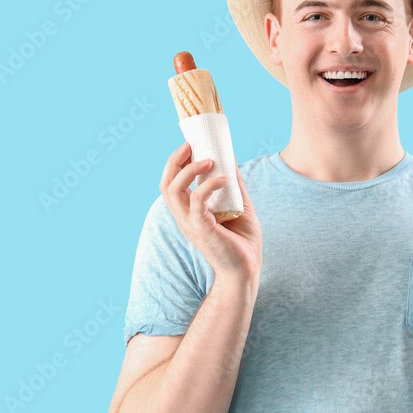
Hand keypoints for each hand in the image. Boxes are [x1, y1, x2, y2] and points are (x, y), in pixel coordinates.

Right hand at [159, 142, 262, 281]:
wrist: (247, 268)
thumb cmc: (242, 239)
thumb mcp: (238, 204)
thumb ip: (234, 183)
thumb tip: (232, 157)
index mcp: (188, 212)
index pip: (170, 183)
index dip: (175, 162)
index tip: (189, 144)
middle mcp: (184, 217)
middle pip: (165, 184)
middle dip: (175, 161)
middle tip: (191, 145)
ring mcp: (190, 224)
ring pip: (174, 191)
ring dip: (189, 170)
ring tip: (209, 160)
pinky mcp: (202, 230)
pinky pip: (197, 202)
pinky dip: (209, 186)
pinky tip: (225, 179)